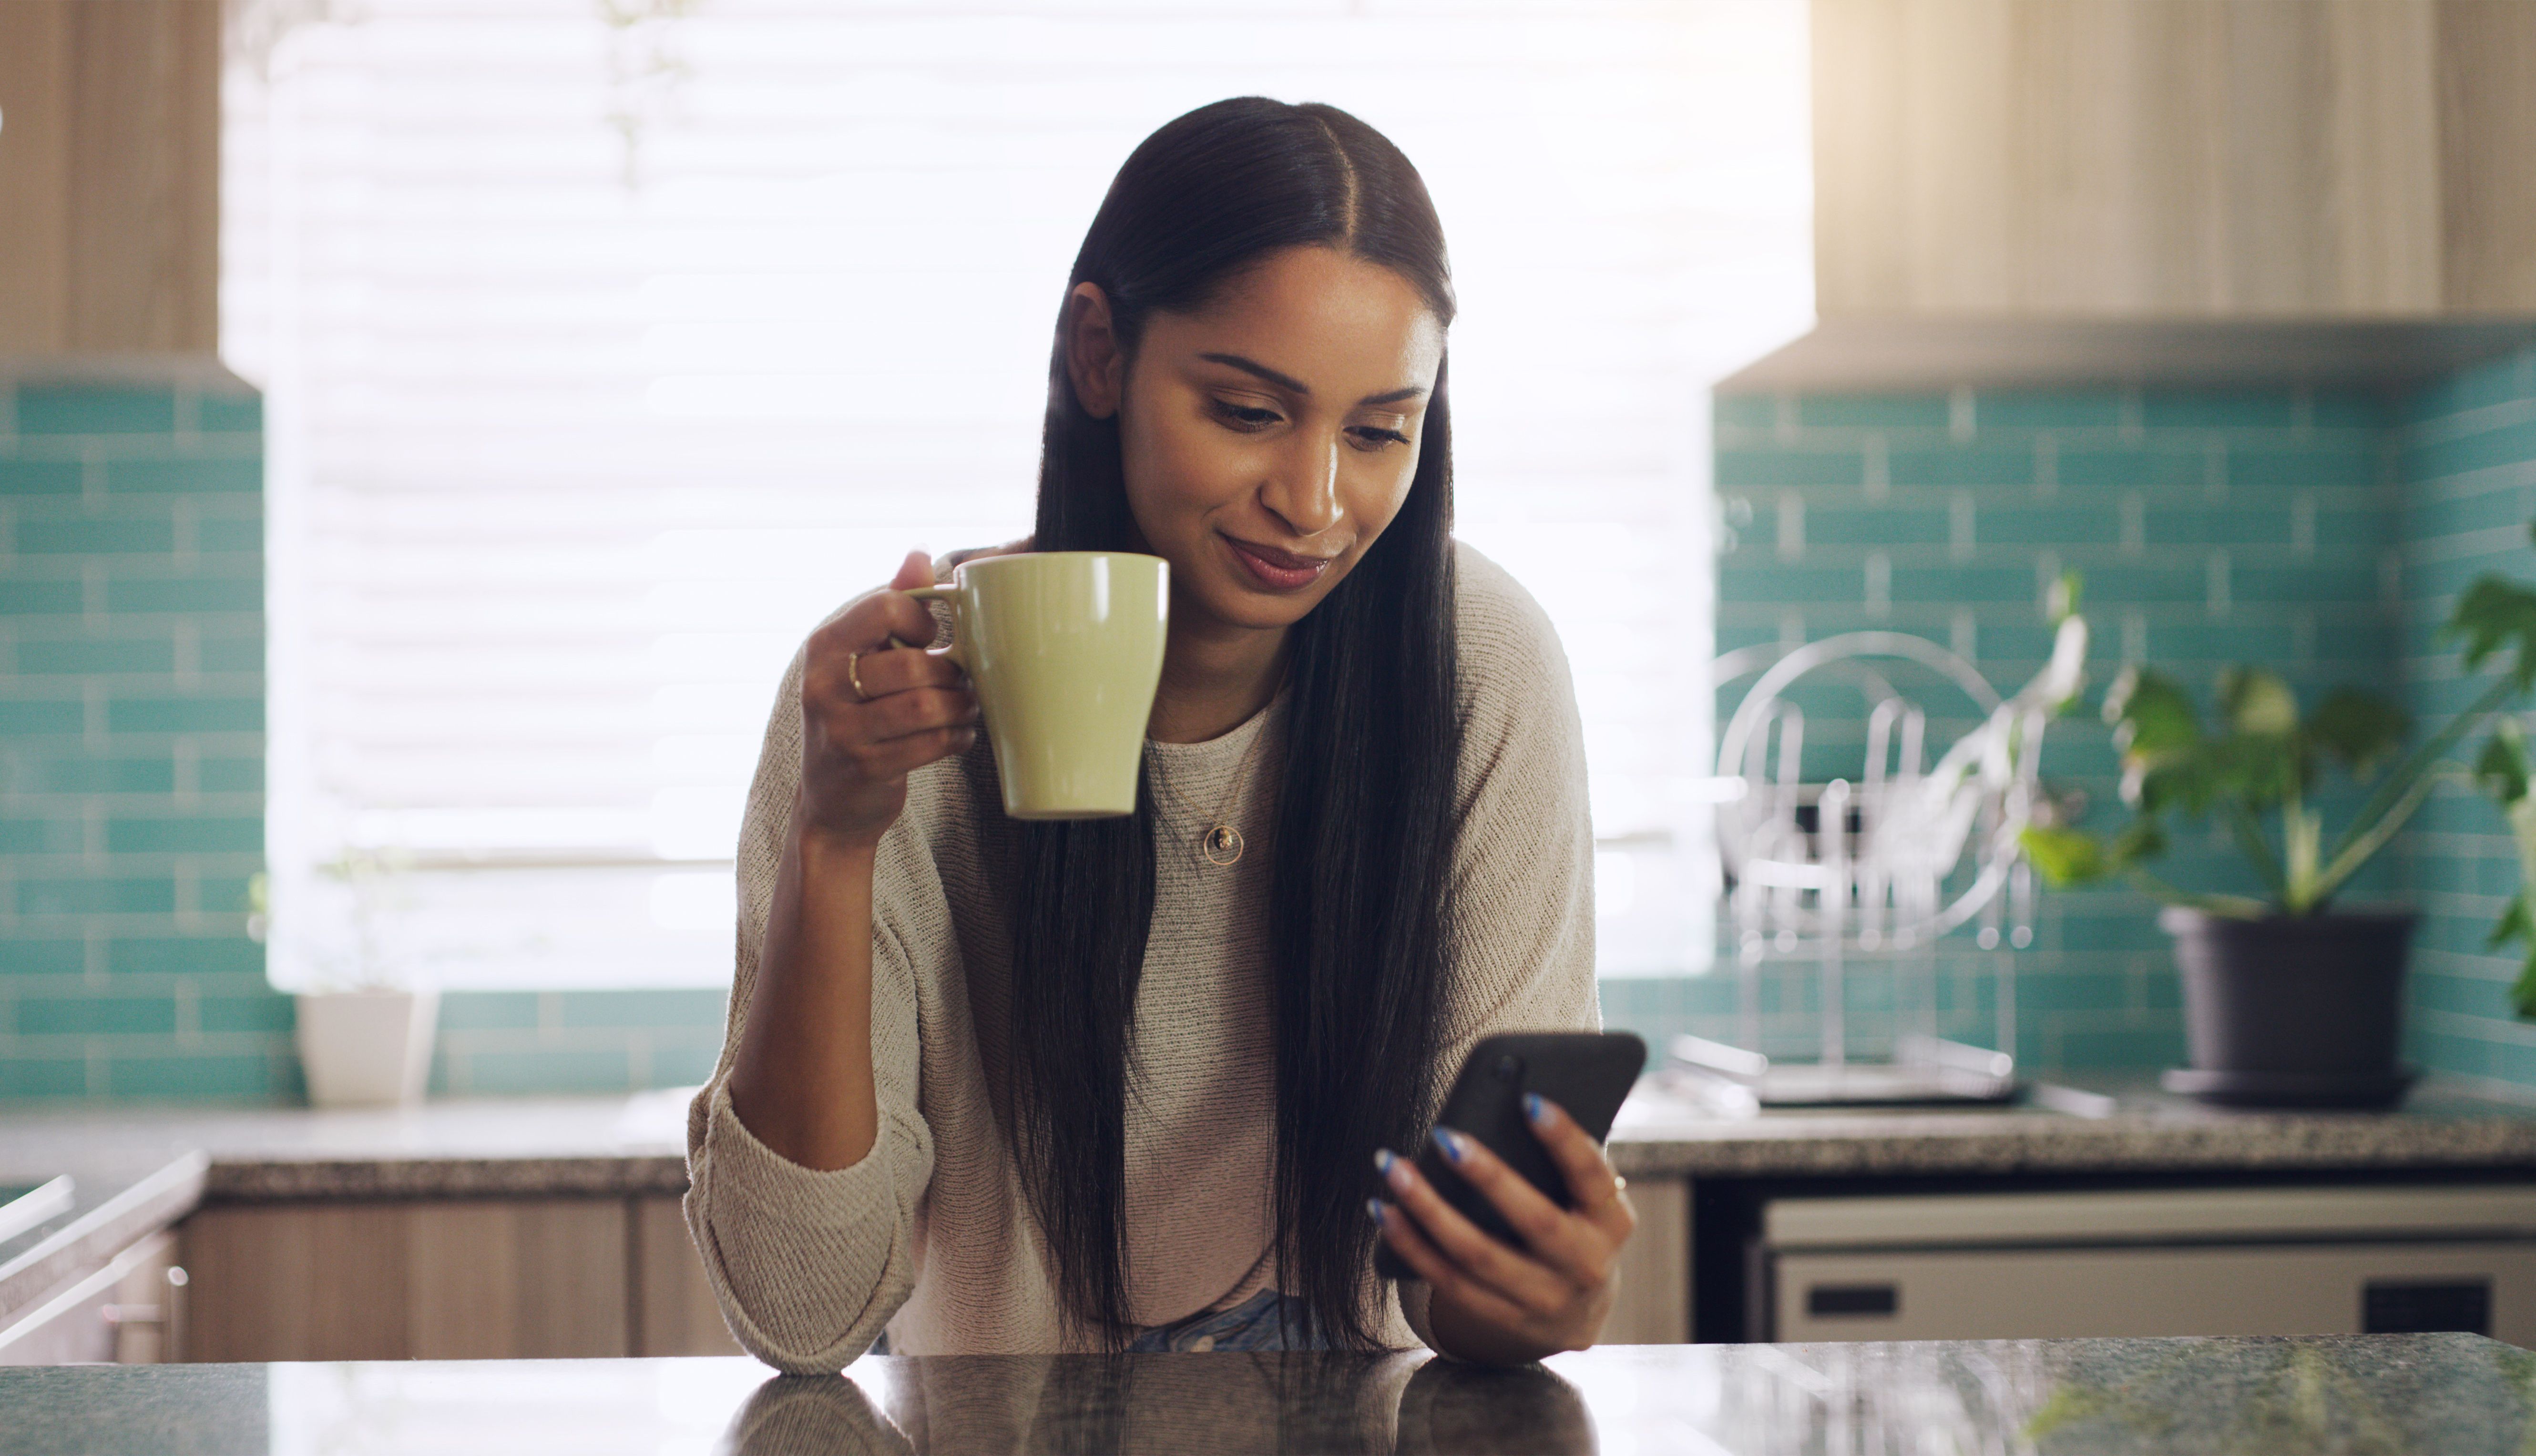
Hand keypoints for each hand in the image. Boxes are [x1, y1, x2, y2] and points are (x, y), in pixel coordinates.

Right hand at [794, 549, 979, 851]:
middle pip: (913, 664)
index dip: (924, 621)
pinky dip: (957, 737)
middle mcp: (824, 685)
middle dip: (952, 674)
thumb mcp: (862, 658)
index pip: (886, 609)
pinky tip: (958, 734)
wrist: (832, 801)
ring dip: (960, 706)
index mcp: (825, 647)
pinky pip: (931, 744)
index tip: (933, 639)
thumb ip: (890, 606)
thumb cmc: (857, 715)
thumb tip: (919, 554)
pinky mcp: (865, 767)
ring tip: (967, 706)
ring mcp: (841, 730)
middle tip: (964, 681)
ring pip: (926, 706)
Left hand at [1369, 1095, 1634, 1364]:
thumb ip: (1557, 1162)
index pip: (1591, 1174)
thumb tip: (1502, 1106)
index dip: (1564, 1139)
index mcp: (1612, 1221)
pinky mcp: (1505, 1319)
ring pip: (1478, 1254)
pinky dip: (1411, 1246)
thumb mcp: (1584, 1197)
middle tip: (1443, 1135)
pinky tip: (1384, 1211)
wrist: (1579, 1311)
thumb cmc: (1573, 1223)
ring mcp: (1545, 1300)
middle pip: (1533, 1219)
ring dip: (1428, 1209)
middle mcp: (1586, 1265)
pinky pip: (1449, 1282)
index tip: (1529, 1100)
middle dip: (1487, 1176)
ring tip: (1393, 1167)